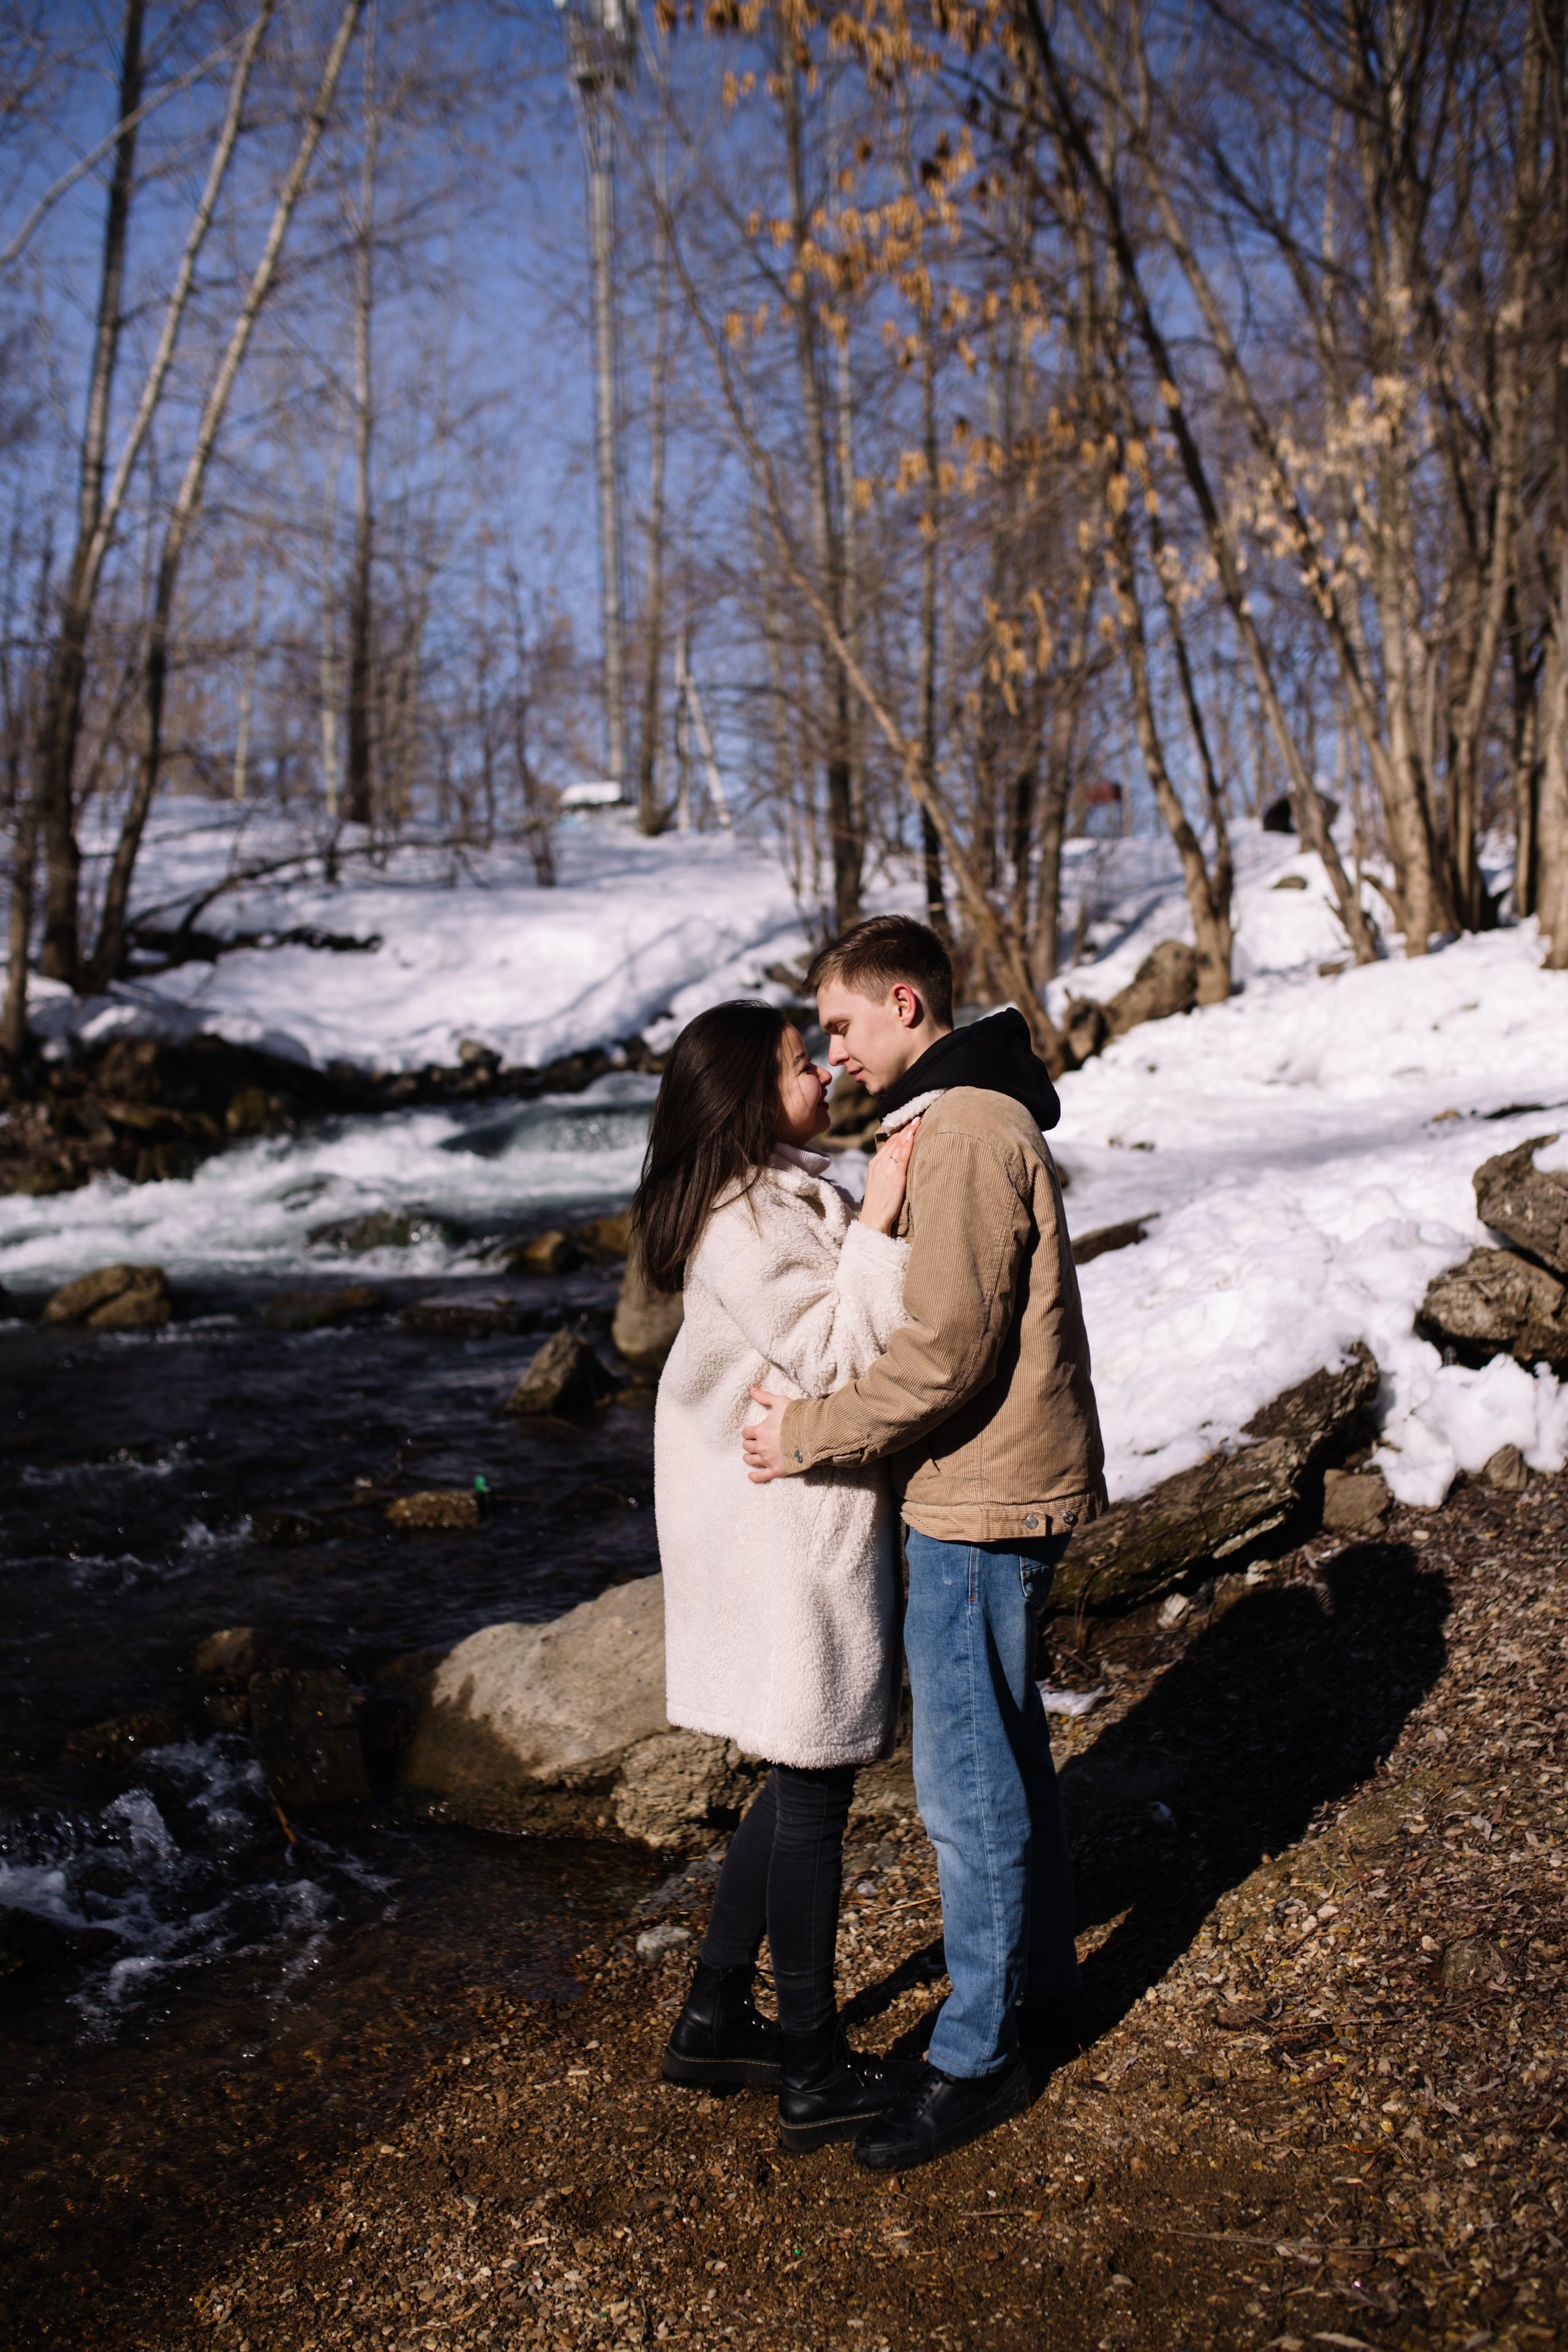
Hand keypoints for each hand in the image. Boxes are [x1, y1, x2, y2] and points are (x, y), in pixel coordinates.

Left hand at [741, 1387, 789, 1481]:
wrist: (812, 1434)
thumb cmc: (797, 1417)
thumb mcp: (780, 1402)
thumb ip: (765, 1397)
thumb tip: (752, 1390)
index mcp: (760, 1431)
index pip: (746, 1433)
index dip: (748, 1432)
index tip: (750, 1432)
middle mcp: (761, 1446)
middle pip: (748, 1447)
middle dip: (748, 1444)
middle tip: (750, 1443)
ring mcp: (768, 1459)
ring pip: (752, 1460)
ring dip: (749, 1458)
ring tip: (748, 1457)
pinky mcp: (777, 1470)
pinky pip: (762, 1476)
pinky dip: (755, 1477)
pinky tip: (751, 1476)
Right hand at [858, 1115, 920, 1235]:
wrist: (873, 1219)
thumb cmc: (879, 1204)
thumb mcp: (880, 1184)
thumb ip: (888, 1171)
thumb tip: (899, 1164)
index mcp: (875, 1164)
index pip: (888, 1143)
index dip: (899, 1133)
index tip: (908, 1124)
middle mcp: (879, 1163)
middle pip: (894, 1141)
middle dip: (905, 1128)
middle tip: (916, 1117)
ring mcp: (886, 1169)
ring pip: (899, 1145)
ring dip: (909, 1131)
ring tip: (918, 1120)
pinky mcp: (895, 1177)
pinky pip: (903, 1156)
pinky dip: (908, 1144)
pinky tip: (913, 1135)